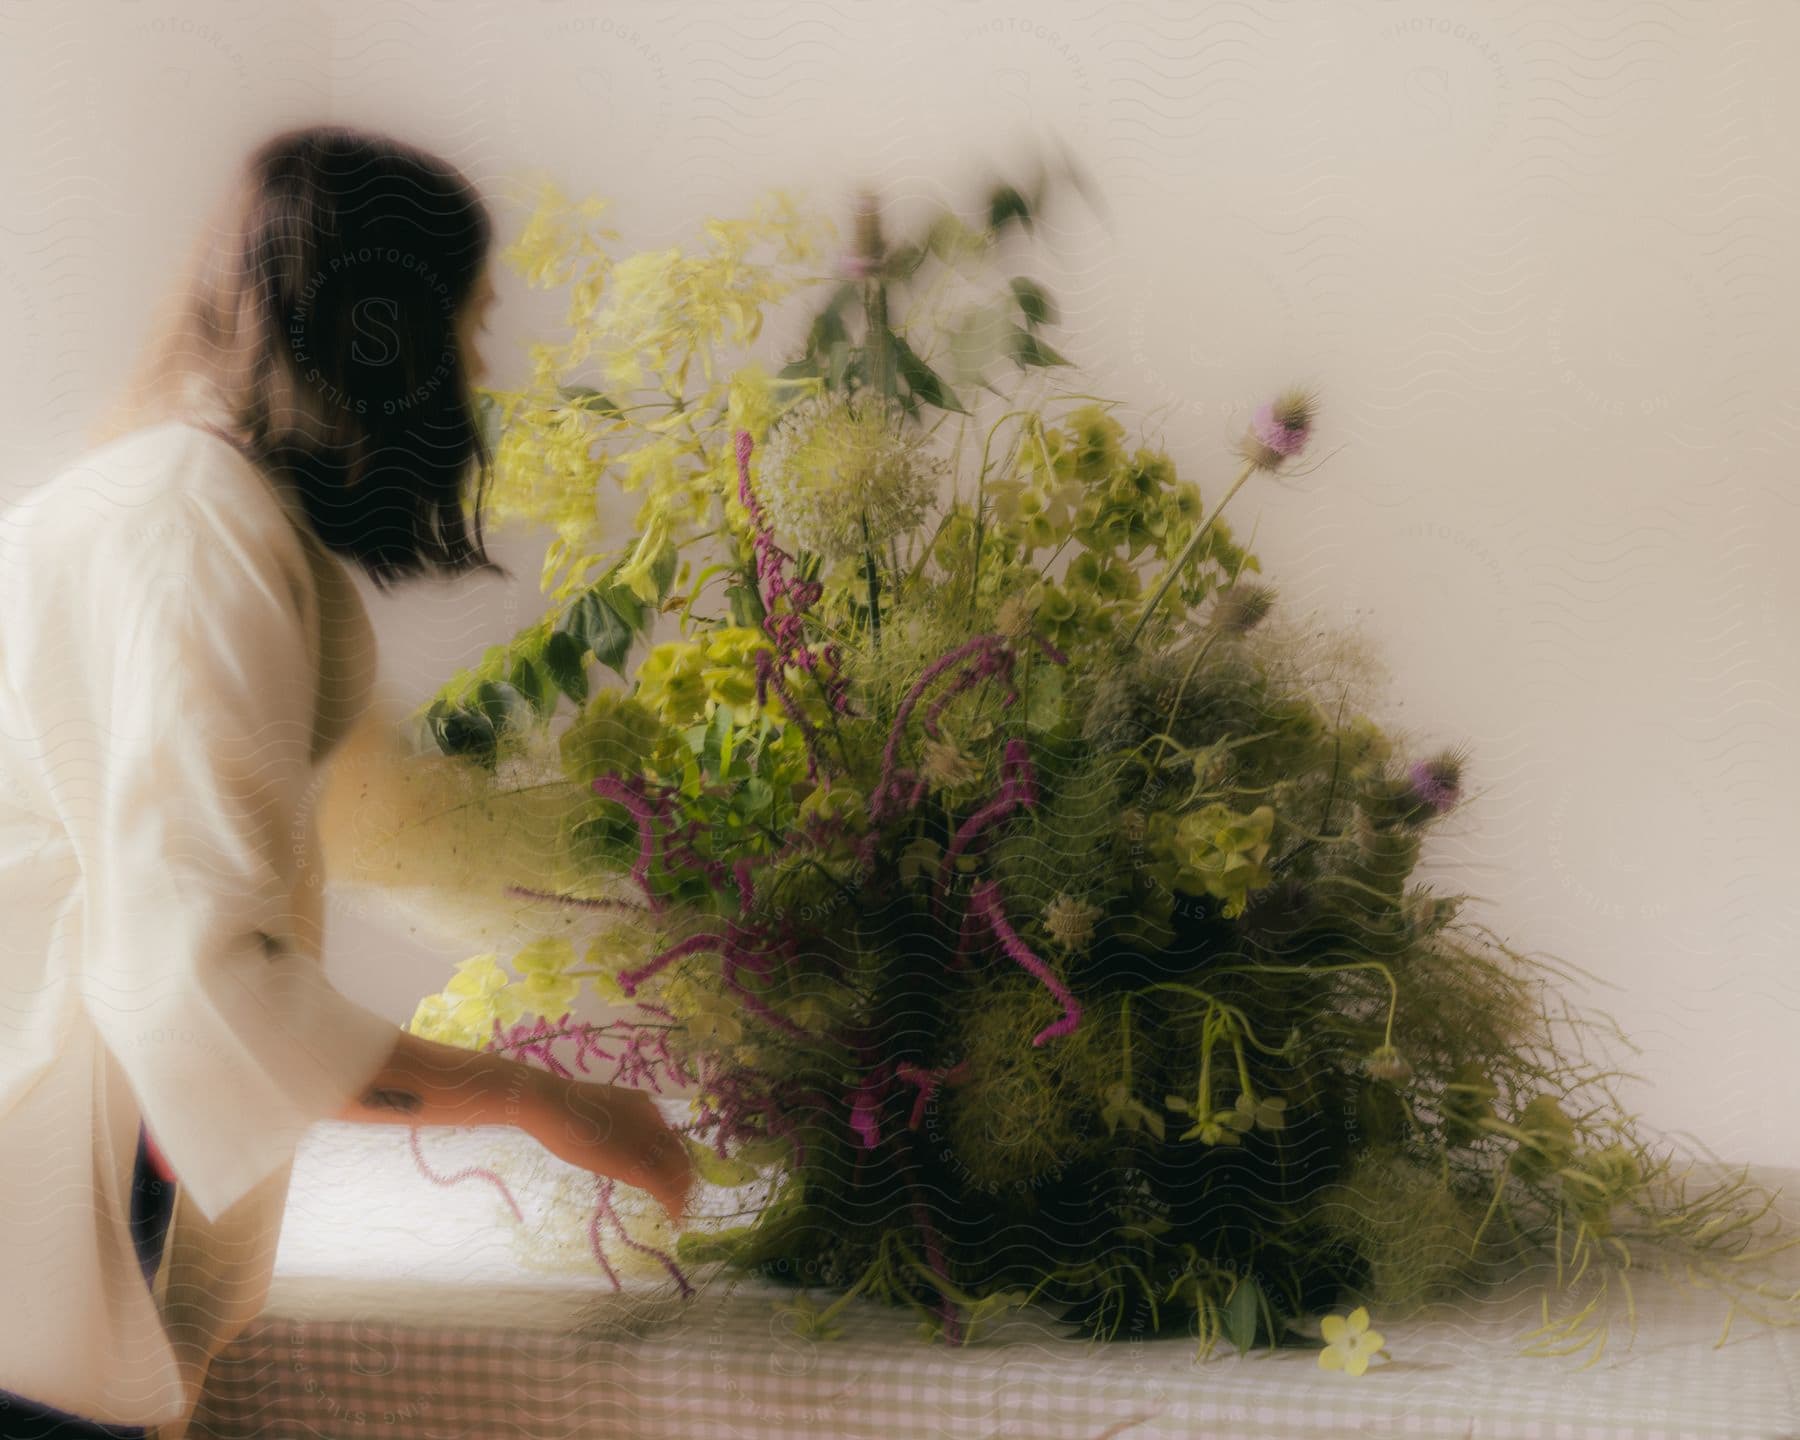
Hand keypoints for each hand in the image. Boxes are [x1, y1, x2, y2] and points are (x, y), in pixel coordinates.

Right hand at [525, 1074, 696, 1223]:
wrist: (556, 1106)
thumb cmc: (569, 1107)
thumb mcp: (607, 1110)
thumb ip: (623, 1125)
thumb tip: (624, 1146)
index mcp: (646, 1106)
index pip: (670, 1138)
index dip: (674, 1159)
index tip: (671, 1174)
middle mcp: (654, 1122)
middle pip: (679, 1155)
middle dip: (682, 1178)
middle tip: (680, 1195)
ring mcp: (646, 1143)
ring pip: (676, 1171)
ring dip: (679, 1192)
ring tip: (678, 1207)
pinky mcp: (635, 1164)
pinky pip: (663, 1186)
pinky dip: (672, 1202)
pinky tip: (674, 1214)